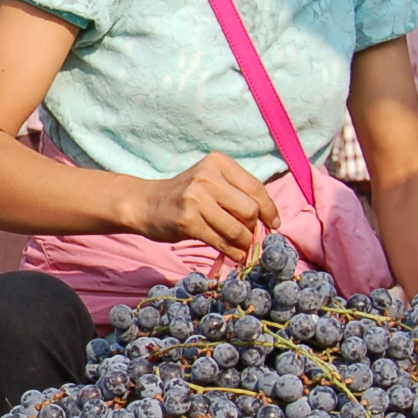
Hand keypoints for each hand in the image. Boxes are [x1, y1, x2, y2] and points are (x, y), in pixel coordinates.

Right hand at [122, 152, 279, 264]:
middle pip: (249, 210)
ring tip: (242, 247)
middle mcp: (207, 177)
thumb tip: (268, 221)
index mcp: (217, 162)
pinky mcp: (188, 221)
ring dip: (244, 243)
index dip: (269, 210)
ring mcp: (196, 199)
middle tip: (249, 236)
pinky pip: (221, 241)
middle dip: (254, 228)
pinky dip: (233, 252)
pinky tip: (235, 255)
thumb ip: (237, 193)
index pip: (256, 188)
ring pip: (237, 229)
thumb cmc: (184, 195)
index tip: (273, 224)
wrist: (145, 203)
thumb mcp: (210, 181)